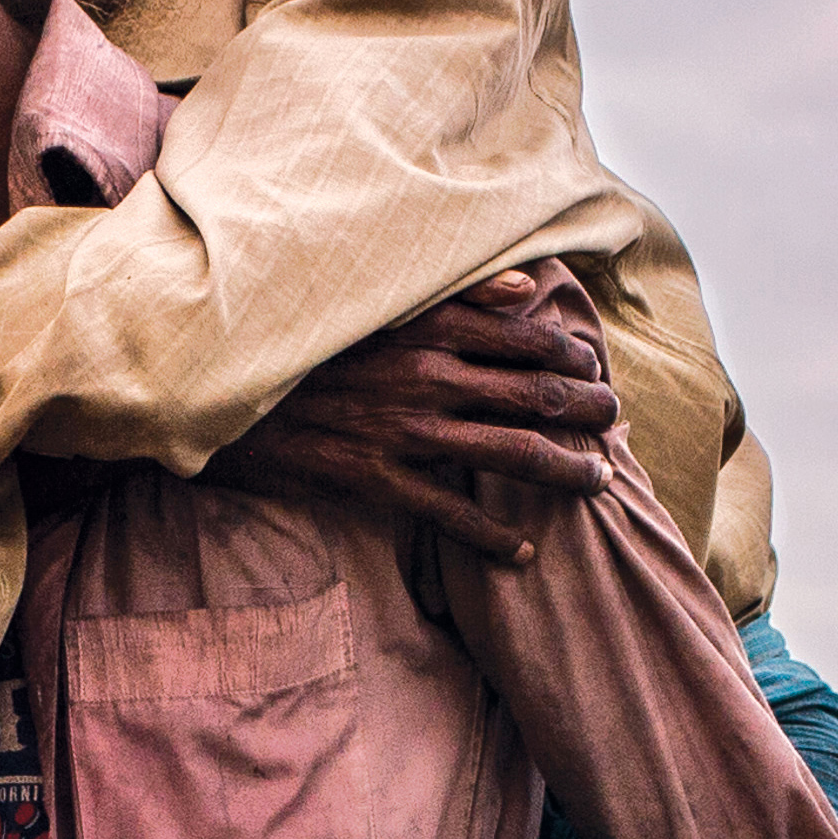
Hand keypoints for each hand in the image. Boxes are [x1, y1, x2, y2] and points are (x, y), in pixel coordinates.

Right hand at [195, 272, 622, 564]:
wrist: (223, 388)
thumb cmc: (304, 344)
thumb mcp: (377, 303)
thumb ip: (456, 294)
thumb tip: (528, 287)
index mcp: (428, 328)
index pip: (526, 340)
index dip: (573, 357)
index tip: (595, 366)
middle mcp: (427, 377)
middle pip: (535, 396)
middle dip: (587, 411)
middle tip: (614, 421)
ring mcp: (403, 431)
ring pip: (510, 455)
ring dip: (563, 470)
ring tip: (596, 482)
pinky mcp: (375, 478)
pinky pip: (449, 513)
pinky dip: (491, 536)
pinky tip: (522, 551)